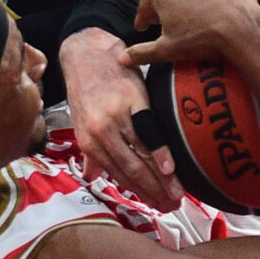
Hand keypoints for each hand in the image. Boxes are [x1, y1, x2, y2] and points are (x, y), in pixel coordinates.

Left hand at [59, 27, 184, 211]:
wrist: (85, 51)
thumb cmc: (87, 86)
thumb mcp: (82, 121)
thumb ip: (91, 152)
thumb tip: (92, 177)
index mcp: (89, 141)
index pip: (118, 174)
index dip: (139, 193)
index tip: (157, 206)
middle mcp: (100, 134)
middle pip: (131, 170)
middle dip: (153, 192)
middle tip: (172, 207)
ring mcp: (116, 118)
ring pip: (140, 156)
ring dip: (161, 179)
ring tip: (177, 194)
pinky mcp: (132, 101)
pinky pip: (148, 132)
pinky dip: (159, 152)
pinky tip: (170, 168)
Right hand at [122, 0, 259, 68]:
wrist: (240, 29)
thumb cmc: (201, 39)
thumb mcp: (167, 50)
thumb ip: (142, 52)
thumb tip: (122, 58)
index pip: (146, 6)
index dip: (144, 19)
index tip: (145, 27)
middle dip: (169, 4)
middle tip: (173, 20)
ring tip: (201, 10)